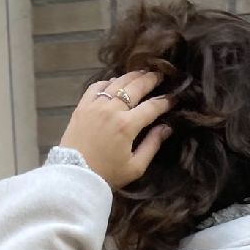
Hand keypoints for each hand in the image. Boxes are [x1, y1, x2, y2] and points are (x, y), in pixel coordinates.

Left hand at [58, 69, 174, 190]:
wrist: (74, 176)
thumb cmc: (107, 175)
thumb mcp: (135, 167)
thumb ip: (152, 145)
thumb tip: (167, 128)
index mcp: (127, 126)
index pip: (152, 107)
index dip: (165, 102)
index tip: (174, 98)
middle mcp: (112, 109)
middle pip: (136, 86)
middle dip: (151, 79)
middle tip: (161, 75)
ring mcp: (96, 105)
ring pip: (117, 82)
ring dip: (132, 76)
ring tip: (142, 73)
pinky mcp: (82, 105)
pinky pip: (97, 86)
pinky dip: (109, 82)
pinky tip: (115, 82)